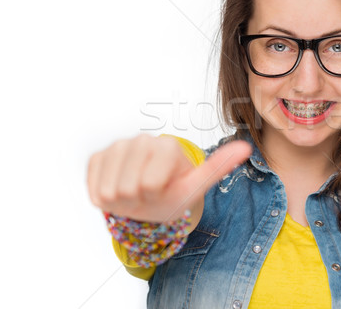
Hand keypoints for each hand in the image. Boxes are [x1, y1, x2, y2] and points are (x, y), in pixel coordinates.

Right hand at [87, 134, 251, 223]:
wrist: (148, 196)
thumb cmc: (173, 191)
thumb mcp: (196, 184)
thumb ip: (218, 166)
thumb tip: (246, 148)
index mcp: (165, 145)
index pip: (150, 185)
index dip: (156, 195)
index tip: (163, 188)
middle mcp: (139, 140)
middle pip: (129, 189)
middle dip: (138, 199)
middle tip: (148, 192)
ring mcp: (115, 147)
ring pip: (109, 190)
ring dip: (121, 200)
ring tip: (135, 190)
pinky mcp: (96, 158)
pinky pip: (94, 188)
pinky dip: (104, 198)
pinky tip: (117, 188)